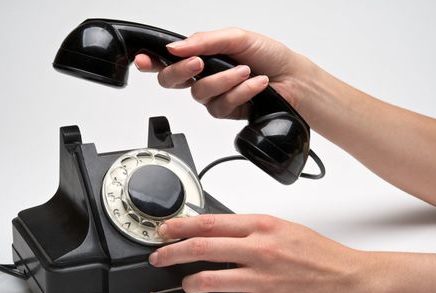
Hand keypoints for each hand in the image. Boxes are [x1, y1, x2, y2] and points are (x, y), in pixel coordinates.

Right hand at [134, 28, 312, 118]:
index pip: (168, 59)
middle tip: (198, 64)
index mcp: (202, 55)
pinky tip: (255, 83)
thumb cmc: (269, 55)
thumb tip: (176, 47)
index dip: (150, 61)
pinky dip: (240, 92)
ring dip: (224, 80)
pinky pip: (221, 105)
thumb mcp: (237, 38)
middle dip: (181, 72)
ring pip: (199, 94)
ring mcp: (213, 95)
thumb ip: (205, 41)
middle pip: (172, 81)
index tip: (141, 59)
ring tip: (244, 70)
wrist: (294, 80)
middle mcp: (203, 76)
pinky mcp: (226, 111)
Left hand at [148, 214, 367, 292]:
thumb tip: (217, 232)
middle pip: (202, 248)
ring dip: (190, 282)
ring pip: (209, 279)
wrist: (351, 279)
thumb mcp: (283, 228)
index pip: (210, 222)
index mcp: (262, 226)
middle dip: (172, 252)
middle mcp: (259, 250)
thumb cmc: (320, 253)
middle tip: (159, 257)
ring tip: (186, 283)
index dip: (181, 226)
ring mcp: (263, 279)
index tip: (165, 230)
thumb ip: (250, 229)